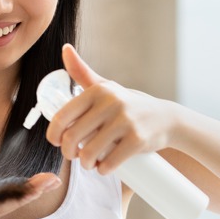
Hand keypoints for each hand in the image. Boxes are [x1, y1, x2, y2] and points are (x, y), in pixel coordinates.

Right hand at [0, 174, 59, 218]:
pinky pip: (11, 193)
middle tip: (54, 179)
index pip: (5, 204)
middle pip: (16, 201)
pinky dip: (25, 186)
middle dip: (35, 190)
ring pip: (17, 197)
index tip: (39, 187)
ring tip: (52, 180)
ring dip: (34, 188)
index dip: (23, 195)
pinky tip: (37, 182)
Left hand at [46, 44, 176, 173]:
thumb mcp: (106, 87)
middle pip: (72, 138)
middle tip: (75, 156)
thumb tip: (65, 49)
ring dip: (86, 164)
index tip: (58, 143)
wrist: (165, 118)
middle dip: (69, 153)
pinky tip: (104, 167)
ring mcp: (125, 121)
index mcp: (97, 91)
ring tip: (90, 163)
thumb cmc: (127, 105)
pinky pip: (110, 162)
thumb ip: (82, 72)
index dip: (54, 135)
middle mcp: (110, 103)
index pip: (62, 117)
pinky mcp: (138, 139)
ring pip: (89, 153)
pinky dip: (103, 169)